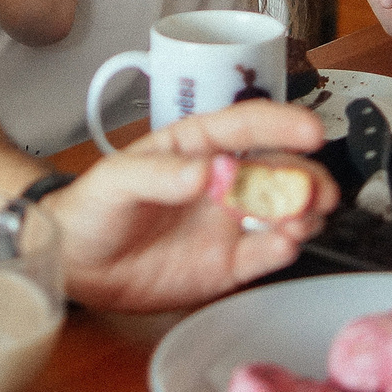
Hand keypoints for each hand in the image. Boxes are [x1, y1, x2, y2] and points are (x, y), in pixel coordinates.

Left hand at [44, 101, 337, 310]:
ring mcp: (229, 223)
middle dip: (307, 177)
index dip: (283, 125)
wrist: (75, 266)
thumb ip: (161, 174)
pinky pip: (266, 254)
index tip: (311, 132)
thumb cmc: (92, 208)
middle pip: (281, 169)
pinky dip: (283, 249)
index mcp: (197, 146)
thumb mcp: (116, 181)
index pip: (248, 126)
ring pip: (285, 211)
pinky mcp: (228, 264)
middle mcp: (223, 181)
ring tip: (300, 221)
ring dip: (303, 212)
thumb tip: (211, 172)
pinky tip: (284, 246)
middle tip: (316, 192)